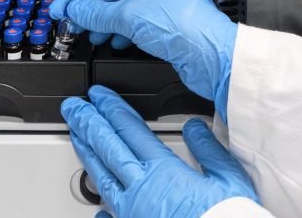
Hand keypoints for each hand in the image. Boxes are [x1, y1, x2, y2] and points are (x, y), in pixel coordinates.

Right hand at [51, 0, 237, 119]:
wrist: (211, 55)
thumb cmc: (181, 25)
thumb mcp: (127, 17)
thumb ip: (96, 13)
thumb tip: (75, 10)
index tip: (60, 8)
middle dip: (91, 9)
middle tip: (72, 23)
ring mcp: (163, 1)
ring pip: (123, 8)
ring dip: (104, 22)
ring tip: (91, 35)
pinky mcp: (167, 22)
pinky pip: (135, 22)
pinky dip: (121, 32)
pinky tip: (115, 42)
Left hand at [62, 86, 259, 217]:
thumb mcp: (228, 179)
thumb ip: (209, 150)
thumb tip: (195, 127)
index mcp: (163, 170)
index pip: (129, 129)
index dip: (111, 109)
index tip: (98, 96)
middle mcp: (141, 189)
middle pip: (107, 147)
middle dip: (87, 123)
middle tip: (73, 108)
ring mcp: (132, 212)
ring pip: (101, 176)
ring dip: (86, 152)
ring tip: (75, 135)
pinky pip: (110, 215)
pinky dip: (100, 206)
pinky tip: (95, 205)